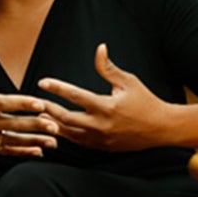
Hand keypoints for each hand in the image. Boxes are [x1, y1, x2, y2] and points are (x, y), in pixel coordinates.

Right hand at [0, 40, 57, 155]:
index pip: (6, 103)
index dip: (24, 103)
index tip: (41, 104)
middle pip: (15, 124)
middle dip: (36, 125)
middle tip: (56, 126)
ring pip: (14, 140)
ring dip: (34, 141)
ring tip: (54, 142)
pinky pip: (7, 150)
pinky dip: (23, 151)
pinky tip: (38, 151)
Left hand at [37, 43, 172, 150]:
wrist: (162, 128)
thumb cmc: (146, 101)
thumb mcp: (128, 82)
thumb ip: (109, 68)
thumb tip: (99, 48)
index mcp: (107, 107)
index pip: (75, 96)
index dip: (57, 88)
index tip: (42, 82)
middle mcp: (101, 125)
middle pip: (66, 118)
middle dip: (48, 109)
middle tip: (34, 102)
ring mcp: (101, 139)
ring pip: (70, 134)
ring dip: (53, 124)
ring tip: (40, 115)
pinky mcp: (103, 147)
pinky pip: (79, 142)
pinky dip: (66, 136)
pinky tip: (57, 128)